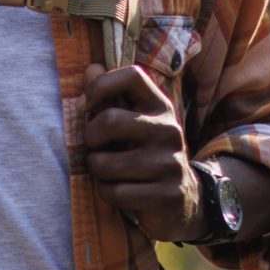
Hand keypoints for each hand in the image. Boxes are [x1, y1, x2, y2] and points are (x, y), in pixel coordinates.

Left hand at [83, 63, 202, 242]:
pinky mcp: (168, 195)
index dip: (100, 86)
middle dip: (90, 140)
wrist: (182, 201)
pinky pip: (114, 192)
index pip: (131, 76)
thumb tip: (91, 67)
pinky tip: (122, 192)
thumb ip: (109, 97)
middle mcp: (169, 130)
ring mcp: (171, 163)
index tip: (87, 106)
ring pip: (104, 164)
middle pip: (108, 121)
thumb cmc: (142, 154)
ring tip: (111, 173)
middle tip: (97, 149)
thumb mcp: (131, 123)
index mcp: (160, 107)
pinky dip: (108, 194)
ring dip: (97, 172)